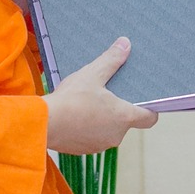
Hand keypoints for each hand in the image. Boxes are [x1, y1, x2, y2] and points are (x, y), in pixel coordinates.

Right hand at [47, 38, 158, 154]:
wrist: (44, 124)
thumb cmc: (71, 99)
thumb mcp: (92, 74)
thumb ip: (112, 60)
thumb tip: (126, 44)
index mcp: (124, 117)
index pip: (149, 118)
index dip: (150, 109)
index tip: (144, 100)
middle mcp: (116, 135)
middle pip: (126, 122)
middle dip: (118, 109)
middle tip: (107, 93)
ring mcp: (100, 145)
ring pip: (108, 130)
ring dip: (102, 119)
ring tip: (87, 103)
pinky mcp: (83, 150)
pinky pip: (92, 137)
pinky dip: (88, 128)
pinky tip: (75, 115)